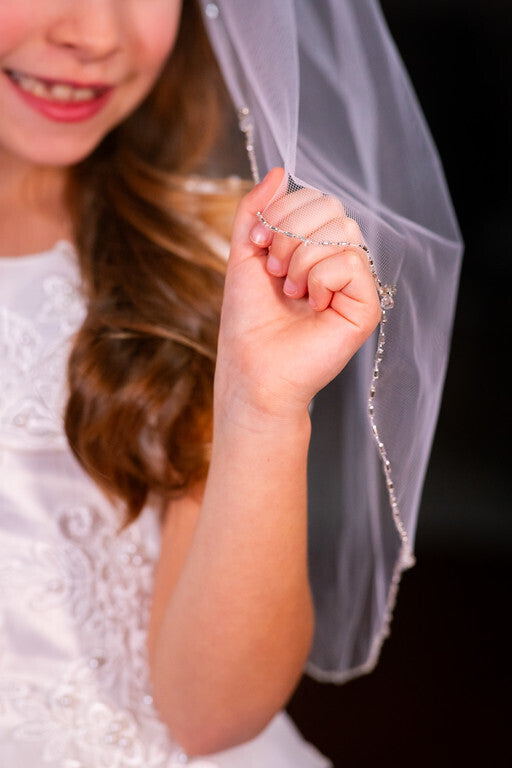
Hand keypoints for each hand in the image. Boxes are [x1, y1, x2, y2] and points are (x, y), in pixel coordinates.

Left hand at [215, 168, 380, 423]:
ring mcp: (355, 284)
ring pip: (343, 232)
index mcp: (314, 246)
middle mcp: (339, 260)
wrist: (252, 366)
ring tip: (291, 291)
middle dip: (290, 235)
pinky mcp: (367, 306)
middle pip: (332, 207)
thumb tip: (279, 170)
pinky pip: (353, 262)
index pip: (316, 198)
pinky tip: (313, 305)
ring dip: (302, 260)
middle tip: (275, 272)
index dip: (283, 212)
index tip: (258, 244)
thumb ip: (255, 210)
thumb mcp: (243, 252)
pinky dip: (322, 279)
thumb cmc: (248, 320)